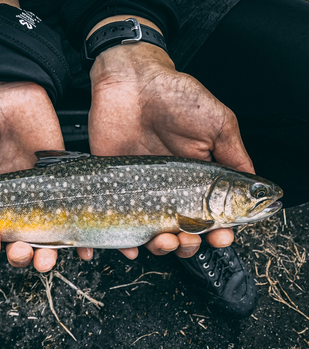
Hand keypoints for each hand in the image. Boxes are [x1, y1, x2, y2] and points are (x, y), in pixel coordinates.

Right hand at [0, 81, 70, 270]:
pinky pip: (69, 215)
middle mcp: (6, 205)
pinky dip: (77, 238)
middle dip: (16, 257)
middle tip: (18, 250)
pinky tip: (80, 249)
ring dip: (44, 256)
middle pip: (12, 246)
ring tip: (44, 258)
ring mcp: (33, 196)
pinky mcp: (56, 183)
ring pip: (41, 239)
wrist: (2, 87)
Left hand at [87, 42, 254, 257]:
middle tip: (189, 237)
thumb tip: (258, 187)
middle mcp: (169, 188)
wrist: (130, 80)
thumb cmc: (176, 96)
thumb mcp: (217, 123)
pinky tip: (128, 247)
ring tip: (162, 240)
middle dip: (188, 244)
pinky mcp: (113, 185)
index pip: (211, 216)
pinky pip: (116, 221)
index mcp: (197, 177)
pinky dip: (121, 241)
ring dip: (160, 247)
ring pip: (151, 232)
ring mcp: (140, 189)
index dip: (218, 231)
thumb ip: (234, 156)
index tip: (220, 236)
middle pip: (182, 231)